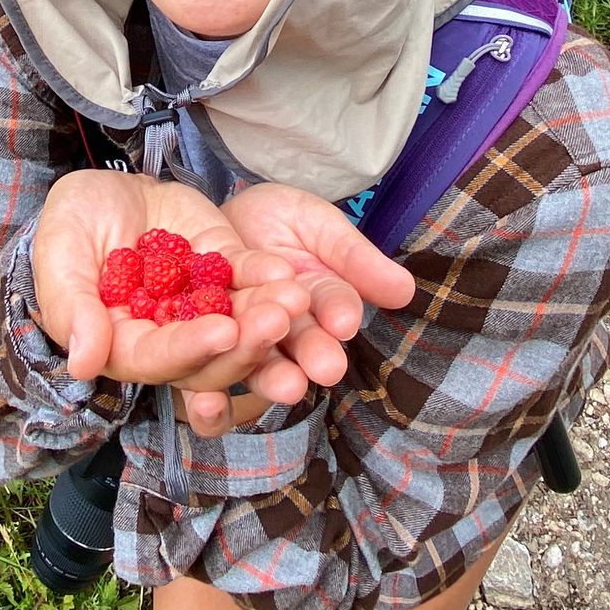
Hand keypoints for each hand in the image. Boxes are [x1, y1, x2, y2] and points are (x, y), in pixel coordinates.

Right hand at [32, 173, 311, 433]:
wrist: (101, 189)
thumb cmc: (70, 225)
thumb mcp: (60, 257)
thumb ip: (71, 309)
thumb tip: (83, 364)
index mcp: (123, 345)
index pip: (157, 358)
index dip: (189, 348)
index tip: (222, 332)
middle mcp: (168, 335)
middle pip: (211, 354)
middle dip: (246, 341)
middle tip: (277, 320)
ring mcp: (200, 305)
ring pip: (239, 321)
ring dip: (268, 314)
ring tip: (294, 299)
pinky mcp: (222, 271)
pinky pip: (247, 278)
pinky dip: (267, 277)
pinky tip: (286, 273)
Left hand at [221, 183, 417, 402]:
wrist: (222, 211)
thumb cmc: (280, 218)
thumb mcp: (319, 226)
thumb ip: (354, 258)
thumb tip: (405, 290)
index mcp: (321, 303)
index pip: (335, 308)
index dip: (339, 312)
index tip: (344, 322)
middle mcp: (288, 331)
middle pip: (302, 346)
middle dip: (313, 355)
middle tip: (325, 367)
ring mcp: (247, 341)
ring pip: (259, 364)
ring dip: (270, 376)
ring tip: (284, 385)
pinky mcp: (205, 348)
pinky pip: (206, 372)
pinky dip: (208, 396)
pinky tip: (205, 398)